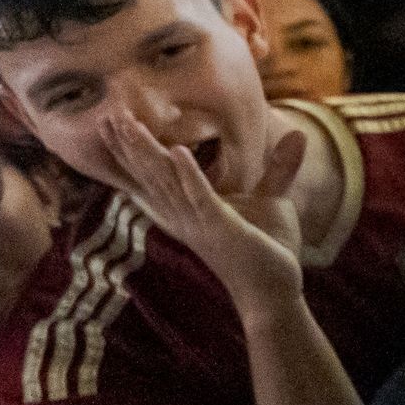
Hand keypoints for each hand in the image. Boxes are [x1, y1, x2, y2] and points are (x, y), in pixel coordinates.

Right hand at [100, 113, 307, 315]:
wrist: (275, 290)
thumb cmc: (268, 248)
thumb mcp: (272, 200)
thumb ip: (280, 167)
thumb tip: (298, 134)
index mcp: (189, 209)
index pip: (154, 174)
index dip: (131, 150)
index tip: (111, 120)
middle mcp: (185, 216)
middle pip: (150, 175)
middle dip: (128, 145)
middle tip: (106, 114)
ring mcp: (200, 223)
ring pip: (166, 182)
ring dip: (148, 151)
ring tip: (128, 122)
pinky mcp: (221, 228)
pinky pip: (201, 198)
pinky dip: (189, 174)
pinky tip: (177, 150)